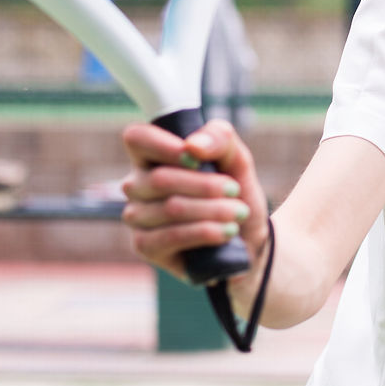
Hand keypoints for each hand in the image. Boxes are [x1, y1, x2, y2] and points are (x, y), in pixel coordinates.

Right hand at [119, 119, 268, 286]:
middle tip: (234, 190)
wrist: (248, 235)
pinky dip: (206, 232)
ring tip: (239, 213)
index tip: (197, 158)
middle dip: (206, 185)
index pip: (137, 139)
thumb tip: (193, 146)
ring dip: (214, 210)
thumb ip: (219, 139)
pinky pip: (172, 237)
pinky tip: (226, 232)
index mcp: (152, 156)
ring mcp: (137, 217)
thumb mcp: (236, 159)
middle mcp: (137, 185)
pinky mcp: (145, 246)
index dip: (165, 146)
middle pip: (160, 179)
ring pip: (171, 208)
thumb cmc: (233, 191)